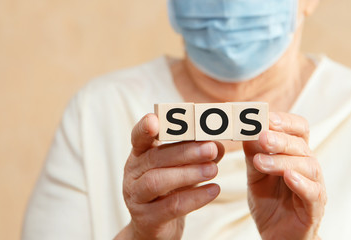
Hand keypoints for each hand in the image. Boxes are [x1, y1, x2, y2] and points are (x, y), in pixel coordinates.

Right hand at [115, 113, 224, 239]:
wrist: (156, 228)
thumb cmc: (170, 191)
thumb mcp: (182, 169)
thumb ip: (197, 155)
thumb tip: (218, 145)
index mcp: (140, 155)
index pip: (138, 138)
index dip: (144, 128)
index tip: (155, 120)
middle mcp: (133, 174)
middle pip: (154, 158)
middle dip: (184, 152)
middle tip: (211, 148)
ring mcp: (136, 197)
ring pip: (157, 182)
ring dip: (188, 174)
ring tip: (214, 170)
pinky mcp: (146, 219)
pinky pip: (170, 207)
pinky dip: (195, 198)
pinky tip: (213, 190)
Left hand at [243, 112, 325, 239]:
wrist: (277, 235)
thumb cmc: (270, 202)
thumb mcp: (255, 175)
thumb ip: (252, 154)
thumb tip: (246, 130)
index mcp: (295, 154)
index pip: (299, 128)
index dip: (285, 120)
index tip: (266, 117)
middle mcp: (308, 166)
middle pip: (301, 145)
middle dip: (280, 139)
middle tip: (261, 136)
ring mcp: (314, 186)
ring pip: (307, 166)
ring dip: (283, 161)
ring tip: (261, 161)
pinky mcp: (315, 207)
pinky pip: (313, 192)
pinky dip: (301, 183)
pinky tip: (288, 177)